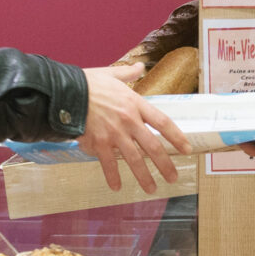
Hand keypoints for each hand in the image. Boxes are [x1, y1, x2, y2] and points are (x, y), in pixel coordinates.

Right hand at [81, 68, 190, 192]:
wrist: (66, 92)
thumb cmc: (88, 82)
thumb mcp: (112, 74)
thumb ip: (128, 73)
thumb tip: (140, 66)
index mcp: (135, 104)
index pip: (163, 123)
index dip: (177, 137)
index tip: (187, 149)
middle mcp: (129, 121)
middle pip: (152, 147)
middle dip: (165, 165)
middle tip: (173, 178)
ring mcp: (114, 134)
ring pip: (134, 159)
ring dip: (144, 176)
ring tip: (151, 188)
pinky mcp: (99, 142)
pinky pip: (108, 163)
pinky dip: (112, 176)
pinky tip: (117, 187)